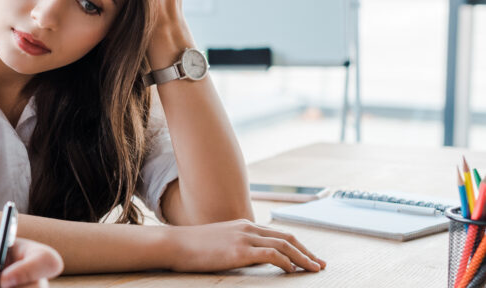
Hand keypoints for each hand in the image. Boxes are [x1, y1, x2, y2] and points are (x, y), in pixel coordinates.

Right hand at [166, 219, 325, 272]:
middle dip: (307, 252)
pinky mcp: (239, 250)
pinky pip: (271, 255)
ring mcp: (244, 237)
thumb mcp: (219, 243)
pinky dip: (286, 261)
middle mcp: (248, 228)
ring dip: (303, 257)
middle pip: (287, 237)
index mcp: (244, 225)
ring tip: (313, 269)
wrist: (174, 244)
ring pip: (284, 245)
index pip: (278, 234)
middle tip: (320, 264)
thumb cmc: (192, 247)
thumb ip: (238, 247)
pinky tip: (292, 270)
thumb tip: (253, 260)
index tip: (309, 258)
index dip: (298, 246)